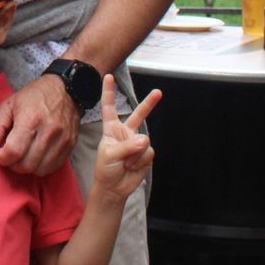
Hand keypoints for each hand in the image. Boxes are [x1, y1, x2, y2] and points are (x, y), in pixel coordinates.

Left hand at [0, 74, 80, 175]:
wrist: (66, 90)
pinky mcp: (70, 147)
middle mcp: (49, 131)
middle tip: (8, 154)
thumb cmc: (34, 96)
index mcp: (31, 119)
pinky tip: (34, 155)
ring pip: (39, 170)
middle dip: (12, 164)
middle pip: (26, 165)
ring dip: (25, 167)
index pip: (13, 151)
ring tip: (21, 155)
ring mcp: (62, 140)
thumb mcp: (8, 105)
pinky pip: (52, 168)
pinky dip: (40, 167)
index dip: (1, 157)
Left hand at [92, 78, 159, 204]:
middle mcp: (125, 133)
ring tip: (126, 164)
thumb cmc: (106, 169)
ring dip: (135, 154)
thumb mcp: (109, 155)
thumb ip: (126, 146)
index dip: (108, 92)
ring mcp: (137, 143)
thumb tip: (144, 140)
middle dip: (149, 104)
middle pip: (138, 115)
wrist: (114, 188)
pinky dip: (140, 161)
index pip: (109, 108)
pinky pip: (148, 153)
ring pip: (144, 141)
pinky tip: (133, 167)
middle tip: (158, 92)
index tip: (108, 77)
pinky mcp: (146, 154)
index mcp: (111, 129)